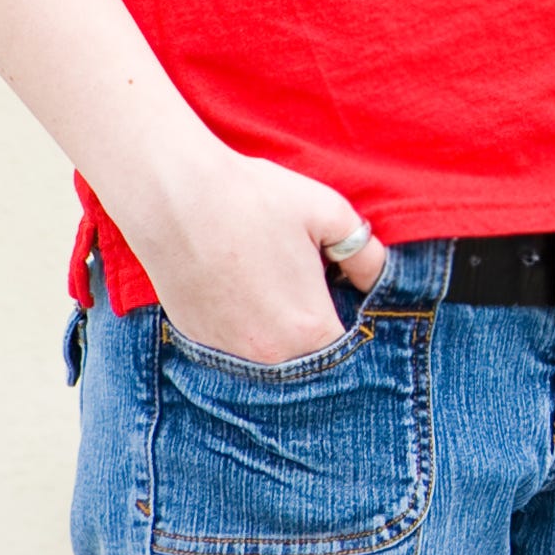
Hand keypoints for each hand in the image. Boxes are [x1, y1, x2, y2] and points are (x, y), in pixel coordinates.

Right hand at [115, 142, 388, 364]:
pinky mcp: (198, 342)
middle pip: (311, 355)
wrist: (176, 198)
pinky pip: (237, 345)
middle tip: (309, 283)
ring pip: (272, 353)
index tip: (346, 293)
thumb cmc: (257, 201)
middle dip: (318, 325)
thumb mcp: (331, 215)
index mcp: (309, 329)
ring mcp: (227, 354)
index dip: (355, 319)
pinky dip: (247, 326)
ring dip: (280, 329)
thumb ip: (366, 255)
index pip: (350, 347)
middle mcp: (269, 356)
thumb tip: (378, 279)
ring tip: (273, 282)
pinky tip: (242, 289)